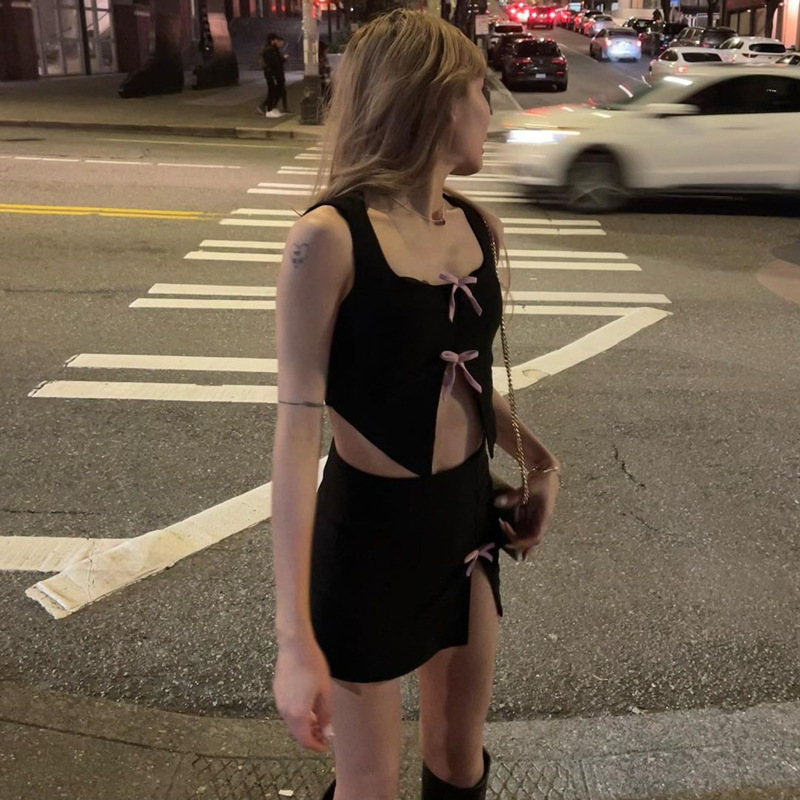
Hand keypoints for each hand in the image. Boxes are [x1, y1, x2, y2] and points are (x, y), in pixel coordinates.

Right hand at [273, 636, 333, 752]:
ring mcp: (279, 701)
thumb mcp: (325, 692)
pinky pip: (287, 711)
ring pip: (291, 722)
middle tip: (324, 733)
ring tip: (318, 719)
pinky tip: (308, 706)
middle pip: (296, 733)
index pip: (305, 740)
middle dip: (310, 736)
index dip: (316, 746)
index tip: (325, 746)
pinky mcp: (277, 692)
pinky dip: (297, 715)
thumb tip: (327, 732)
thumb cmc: (313, 667)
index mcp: (297, 714)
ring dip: (304, 725)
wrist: (295, 646)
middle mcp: (285, 711)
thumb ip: (326, 714)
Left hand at [494, 466, 559, 559]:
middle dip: (516, 540)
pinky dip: (514, 527)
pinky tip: (504, 524)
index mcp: (544, 518)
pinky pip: (522, 525)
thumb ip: (513, 497)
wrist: (547, 472)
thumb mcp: (528, 488)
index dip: (523, 543)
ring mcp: (536, 518)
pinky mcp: (531, 514)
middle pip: (529, 539)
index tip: (509, 541)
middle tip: (503, 533)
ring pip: (525, 533)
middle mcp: (541, 521)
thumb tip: (496, 503)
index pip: (535, 538)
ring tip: (502, 529)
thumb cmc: (541, 481)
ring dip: (514, 535)